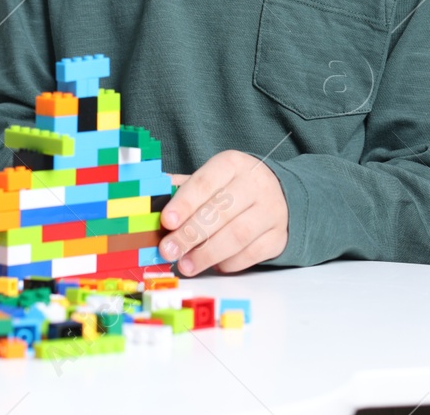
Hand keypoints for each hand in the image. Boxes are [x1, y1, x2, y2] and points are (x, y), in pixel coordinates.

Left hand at [158, 150, 287, 275]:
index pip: (206, 183)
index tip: (166, 221)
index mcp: (233, 164)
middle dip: (191, 234)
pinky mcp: (279, 236)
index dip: (184, 203)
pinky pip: (252, 254)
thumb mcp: (212, 178)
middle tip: (169, 250)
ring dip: (207, 254)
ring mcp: (271, 211)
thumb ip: (183, 189)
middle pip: (221, 211)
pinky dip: (229, 263)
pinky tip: (213, 265)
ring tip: (186, 265)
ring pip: (237, 235)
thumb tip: (150, 201)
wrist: (279, 194)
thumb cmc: (233, 188)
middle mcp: (255, 184)